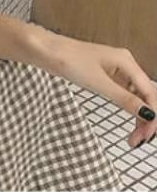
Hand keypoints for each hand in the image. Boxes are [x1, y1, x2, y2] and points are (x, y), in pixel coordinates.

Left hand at [37, 28, 156, 149]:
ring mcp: (115, 69)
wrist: (46, 51)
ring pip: (136, 97)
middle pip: (145, 96)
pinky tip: (128, 120)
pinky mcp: (105, 75)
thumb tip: (149, 114)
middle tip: (137, 141)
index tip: (146, 136)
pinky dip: (127, 108)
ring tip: (133, 137)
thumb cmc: (68, 60)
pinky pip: (124, 94)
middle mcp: (124, 64)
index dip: (152, 116)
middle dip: (146, 120)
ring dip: (138, 117)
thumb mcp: (98, 83)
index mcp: (126, 61)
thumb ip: (124, 99)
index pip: (150, 93)